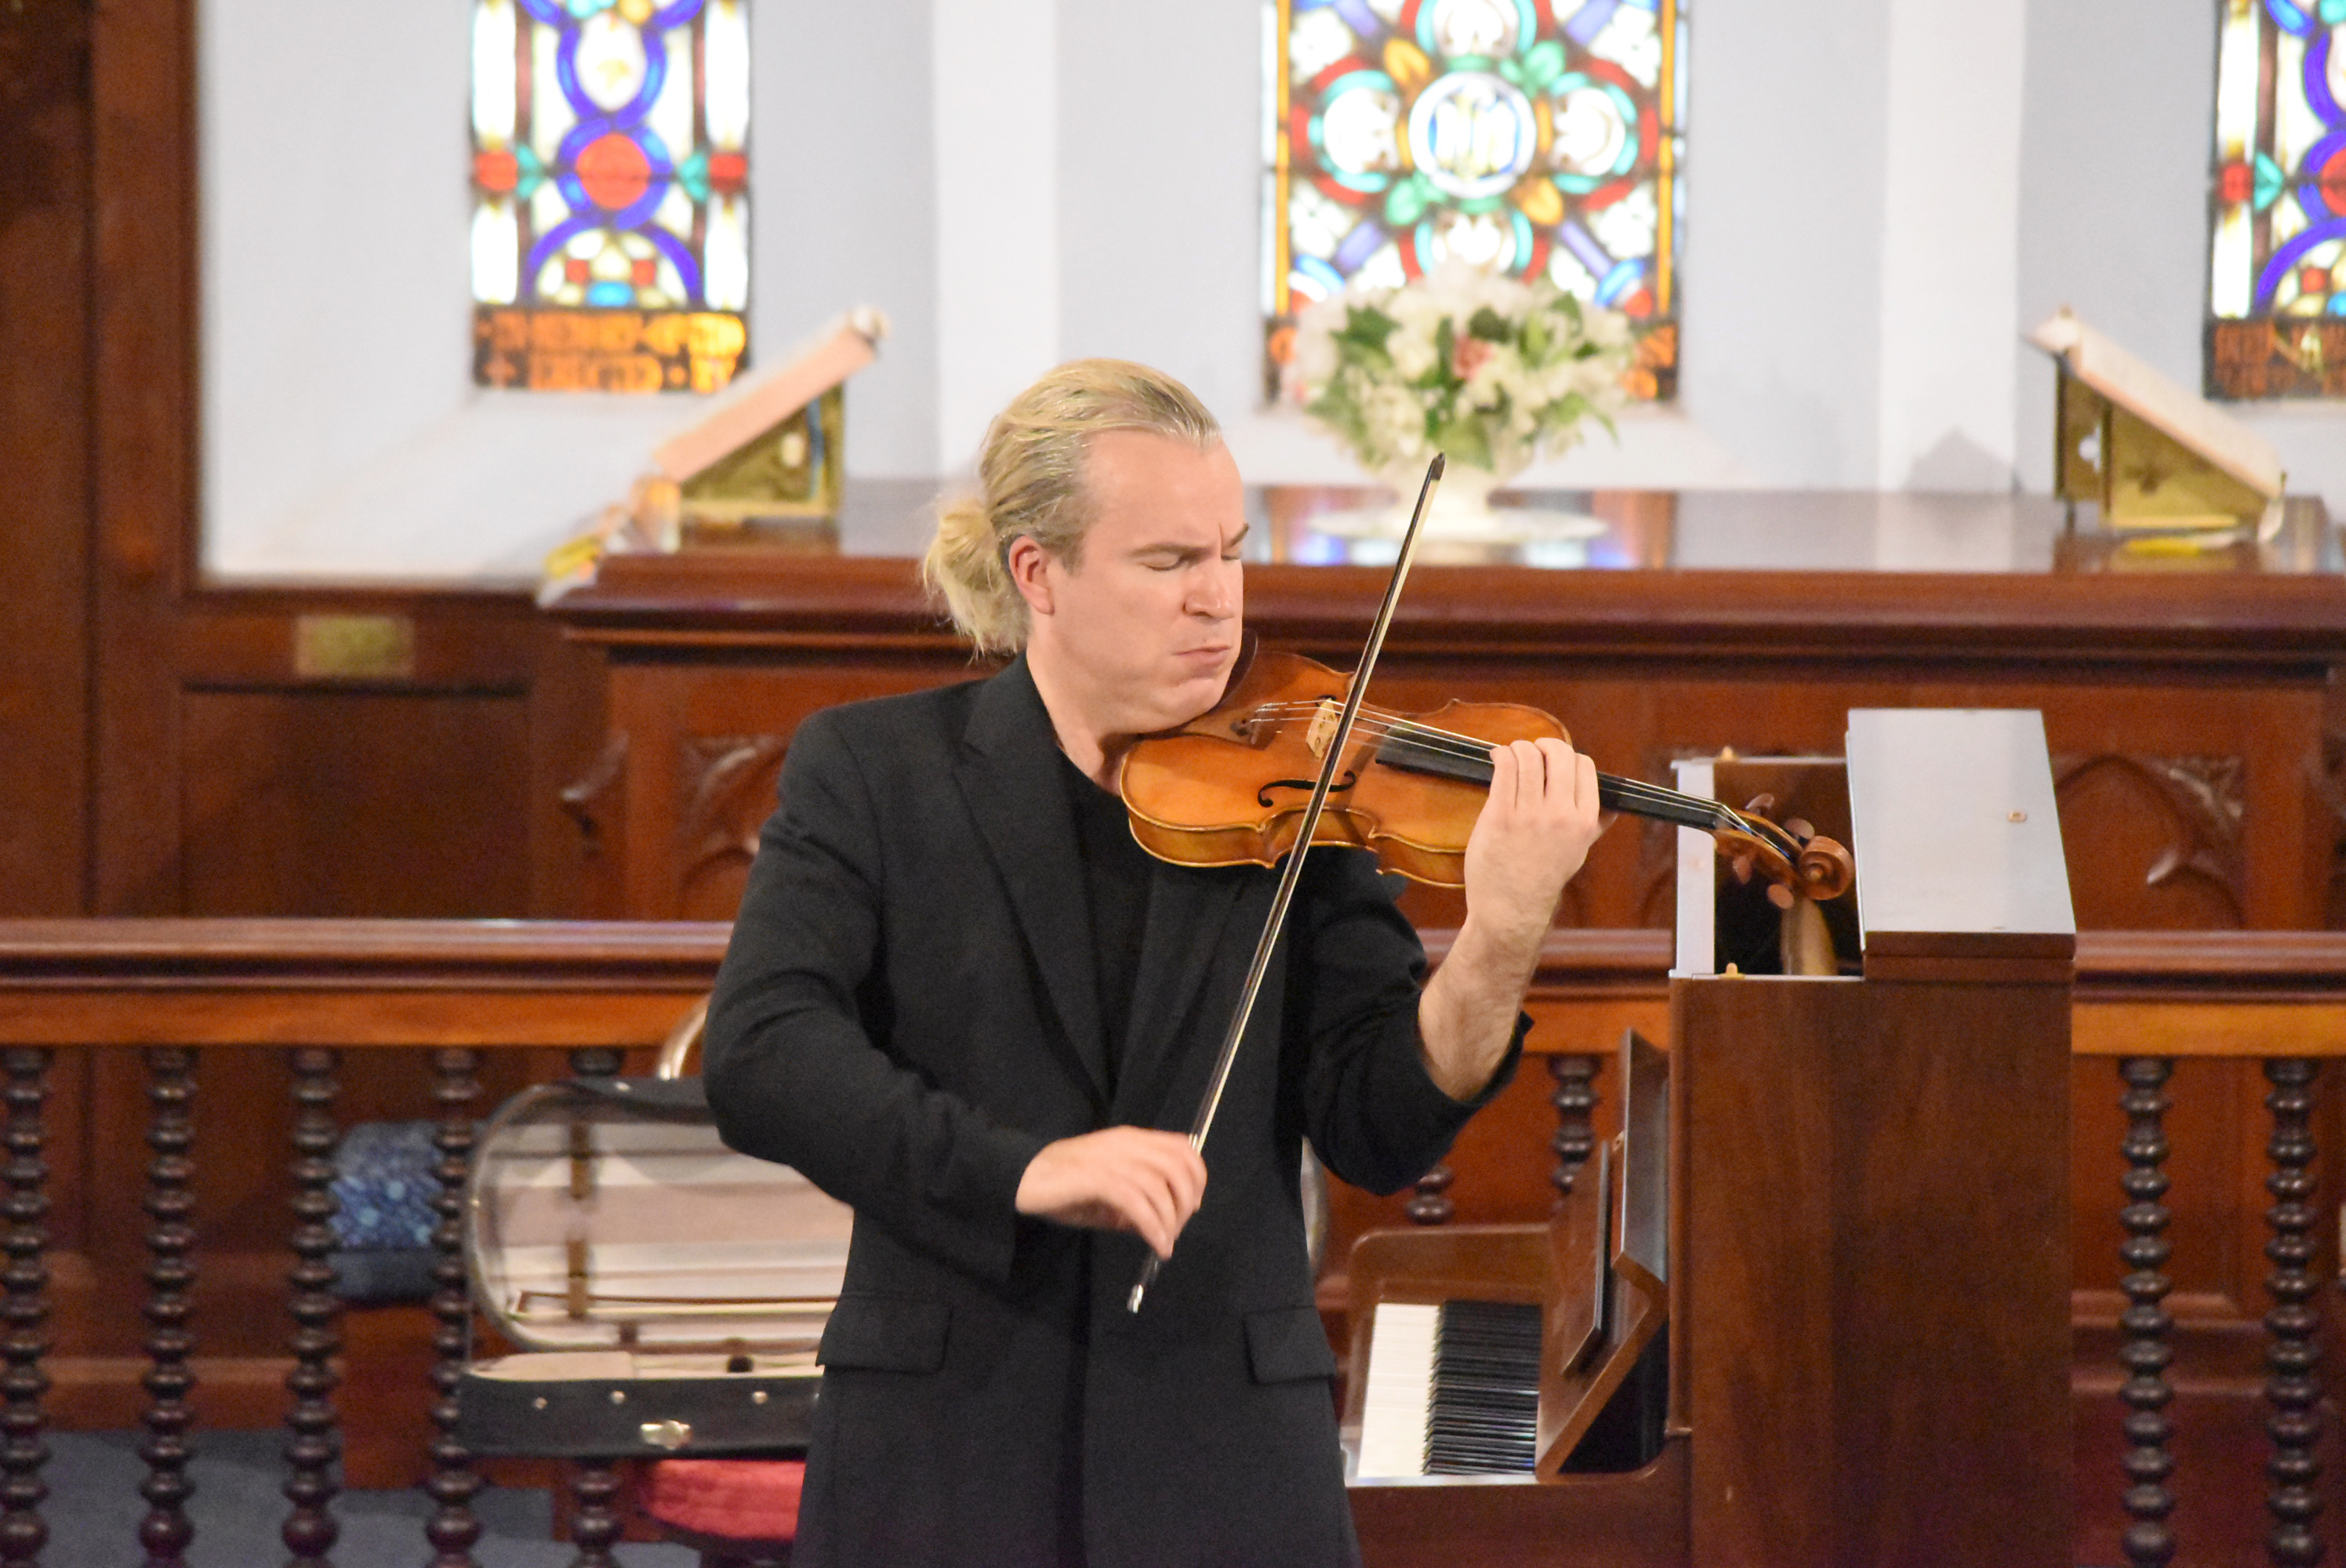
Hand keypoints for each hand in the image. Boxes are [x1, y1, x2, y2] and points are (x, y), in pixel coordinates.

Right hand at [1015, 1126, 1207, 1258]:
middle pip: (1177, 1165)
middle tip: (1176, 1229)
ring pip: (1159, 1184)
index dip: (1196, 1177)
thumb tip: (1163, 1224)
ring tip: (1164, 1242)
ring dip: (1170, 1219)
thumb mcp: (1108, 1192)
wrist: (1021, 1178)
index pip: (1182, 1147)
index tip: (1192, 1206)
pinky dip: (1153, 1226)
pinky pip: (1135, 1202)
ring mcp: (1109, 1160)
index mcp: (1131, 1141)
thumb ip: (1136, 1201)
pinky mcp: (1094, 1178)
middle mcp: (1125, 1145)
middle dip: (1186, 1202)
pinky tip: (1156, 1244)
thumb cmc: (1064, 1187)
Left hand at [1461, 737, 1604, 947]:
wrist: (1512, 908)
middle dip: (1544, 745)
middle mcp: (1561, 816)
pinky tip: (1497, 759)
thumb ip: (1595, 825)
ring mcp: (1530, 816)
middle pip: (1559, 754)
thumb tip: (1614, 807)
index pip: (1584, 766)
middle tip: (1532, 750)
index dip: (1569, 757)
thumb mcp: (1578, 852)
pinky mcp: (1500, 816)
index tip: (1554, 760)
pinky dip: (1501, 756)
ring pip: (1529, 757)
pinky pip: (1505, 770)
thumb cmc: (1543, 878)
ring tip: (1511, 755)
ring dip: (1518, 748)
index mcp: (1584, 821)